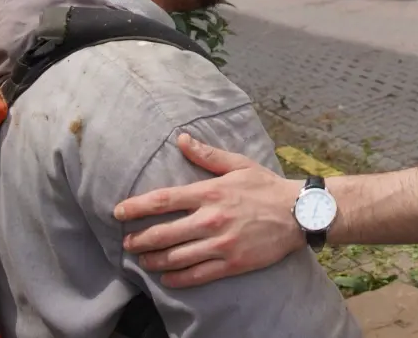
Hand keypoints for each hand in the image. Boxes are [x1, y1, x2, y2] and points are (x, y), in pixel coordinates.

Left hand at [113, 133, 306, 286]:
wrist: (298, 213)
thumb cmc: (266, 186)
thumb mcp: (238, 164)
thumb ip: (207, 154)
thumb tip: (181, 139)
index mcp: (210, 192)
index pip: (163, 200)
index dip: (136, 207)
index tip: (118, 212)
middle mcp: (211, 219)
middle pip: (162, 233)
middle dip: (139, 240)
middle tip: (127, 243)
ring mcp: (221, 243)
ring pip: (175, 257)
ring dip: (153, 260)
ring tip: (142, 260)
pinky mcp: (231, 263)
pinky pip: (197, 275)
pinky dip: (177, 279)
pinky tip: (167, 278)